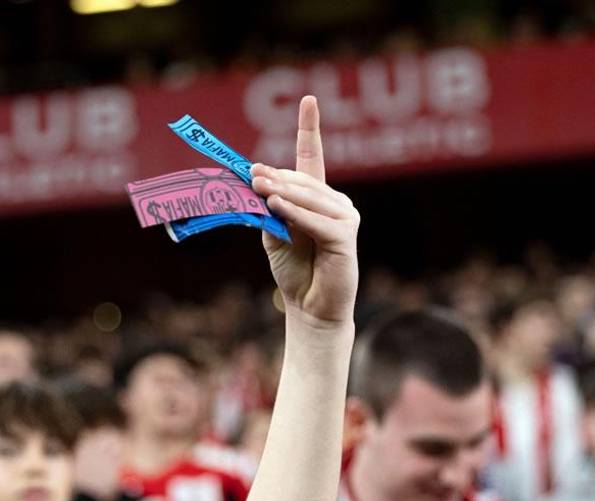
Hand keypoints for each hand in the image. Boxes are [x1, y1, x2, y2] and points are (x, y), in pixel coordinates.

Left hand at [251, 96, 359, 328]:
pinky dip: (295, 212)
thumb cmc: (294, 271)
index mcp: (317, 198)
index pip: (313, 157)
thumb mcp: (275, 234)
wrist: (309, 307)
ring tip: (259, 188)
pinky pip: (314, 219)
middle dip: (274, 177)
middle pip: (300, 180)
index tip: (308, 99)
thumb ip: (269, 209)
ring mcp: (345, 217)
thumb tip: (256, 180)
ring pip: (307, 197)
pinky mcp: (345, 236)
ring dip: (281, 192)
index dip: (310, 128)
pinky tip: (276, 206)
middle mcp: (335, 202)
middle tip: (249, 175)